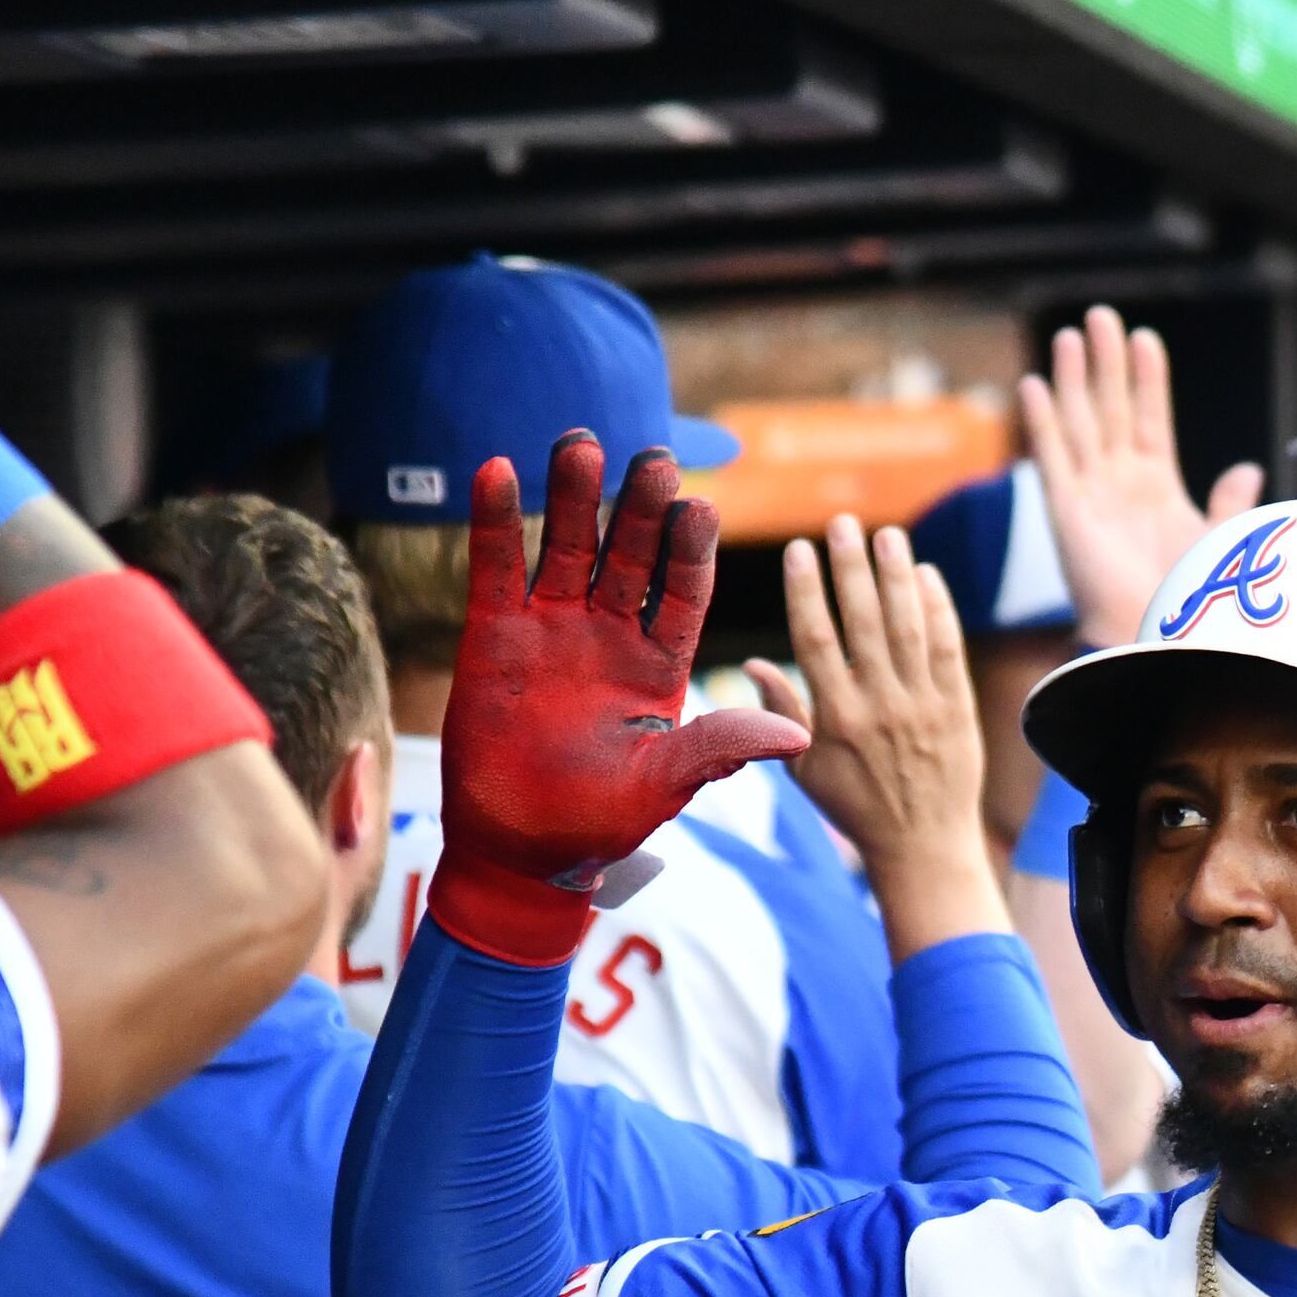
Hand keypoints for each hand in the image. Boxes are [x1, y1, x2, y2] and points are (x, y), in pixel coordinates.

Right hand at [433, 434, 801, 963]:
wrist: (519, 852)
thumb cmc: (598, 825)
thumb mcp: (665, 785)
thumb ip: (719, 748)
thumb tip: (802, 735)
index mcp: (660, 662)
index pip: (685, 592)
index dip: (692, 551)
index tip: (703, 507)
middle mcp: (611, 632)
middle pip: (631, 554)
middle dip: (641, 507)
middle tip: (655, 459)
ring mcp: (552, 626)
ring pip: (568, 546)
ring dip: (574, 496)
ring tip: (581, 444)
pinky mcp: (495, 633)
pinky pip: (496, 567)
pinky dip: (496, 521)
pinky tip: (498, 470)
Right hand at [752, 516, 998, 947]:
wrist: (924, 846)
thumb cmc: (857, 808)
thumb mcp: (806, 770)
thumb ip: (781, 715)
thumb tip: (752, 665)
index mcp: (836, 720)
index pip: (815, 641)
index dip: (807, 592)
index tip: (800, 550)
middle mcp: (879, 706)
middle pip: (864, 622)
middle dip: (853, 568)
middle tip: (845, 523)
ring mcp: (922, 705)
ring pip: (908, 627)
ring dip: (896, 575)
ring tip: (887, 533)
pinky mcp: (957, 707)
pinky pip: (947, 647)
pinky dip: (938, 608)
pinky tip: (926, 574)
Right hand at [1017, 306, 1264, 648]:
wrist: (1159, 641)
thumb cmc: (1189, 603)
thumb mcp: (1219, 541)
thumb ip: (1228, 503)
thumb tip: (1249, 469)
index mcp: (1157, 488)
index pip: (1151, 418)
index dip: (1147, 379)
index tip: (1144, 338)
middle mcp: (1119, 485)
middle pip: (1111, 409)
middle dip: (1106, 363)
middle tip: (1100, 315)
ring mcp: (1091, 495)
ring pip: (1080, 424)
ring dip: (1073, 380)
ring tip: (1069, 335)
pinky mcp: (1066, 513)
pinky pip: (1052, 458)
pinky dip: (1042, 421)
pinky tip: (1034, 383)